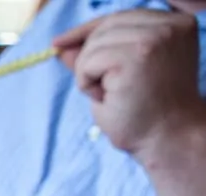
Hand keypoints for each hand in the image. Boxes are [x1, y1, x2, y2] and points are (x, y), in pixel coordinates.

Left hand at [54, 9, 205, 160]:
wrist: (166, 140)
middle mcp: (170, 25)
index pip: (119, 18)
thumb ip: (94, 57)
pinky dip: (87, 83)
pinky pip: (89, 61)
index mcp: (174, 25)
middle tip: (103, 89)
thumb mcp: (116, 79)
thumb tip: (61, 44)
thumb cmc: (145, 115)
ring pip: (94, 44)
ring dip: (89, 74)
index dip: (86, 31)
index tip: (58, 43)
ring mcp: (156, 37)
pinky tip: (107, 98)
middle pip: (105, 27)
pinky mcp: (138, 54)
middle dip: (90, 59)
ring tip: (111, 95)